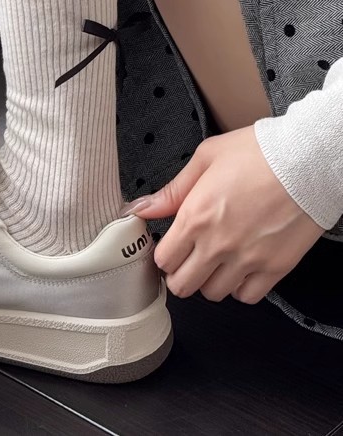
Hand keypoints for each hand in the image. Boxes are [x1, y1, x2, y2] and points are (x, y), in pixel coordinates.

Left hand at [121, 124, 325, 303]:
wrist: (308, 161)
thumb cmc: (259, 152)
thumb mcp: (206, 158)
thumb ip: (173, 190)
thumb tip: (142, 207)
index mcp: (195, 216)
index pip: (164, 259)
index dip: (163, 255)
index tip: (169, 248)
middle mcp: (217, 244)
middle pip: (183, 285)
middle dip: (180, 274)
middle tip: (188, 259)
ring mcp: (247, 260)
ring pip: (214, 293)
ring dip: (210, 280)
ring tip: (215, 260)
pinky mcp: (275, 268)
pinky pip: (248, 297)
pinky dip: (240, 287)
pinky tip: (240, 267)